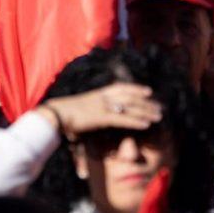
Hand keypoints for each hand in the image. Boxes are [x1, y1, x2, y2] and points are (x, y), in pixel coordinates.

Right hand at [39, 83, 161, 135]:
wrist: (53, 115)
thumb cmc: (62, 114)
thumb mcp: (80, 109)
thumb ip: (91, 111)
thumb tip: (95, 118)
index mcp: (98, 93)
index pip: (121, 88)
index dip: (136, 89)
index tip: (148, 91)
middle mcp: (103, 97)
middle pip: (130, 97)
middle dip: (146, 102)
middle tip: (160, 107)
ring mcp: (103, 106)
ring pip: (130, 107)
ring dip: (146, 112)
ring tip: (159, 116)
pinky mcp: (101, 118)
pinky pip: (123, 119)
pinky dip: (136, 121)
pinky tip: (146, 125)